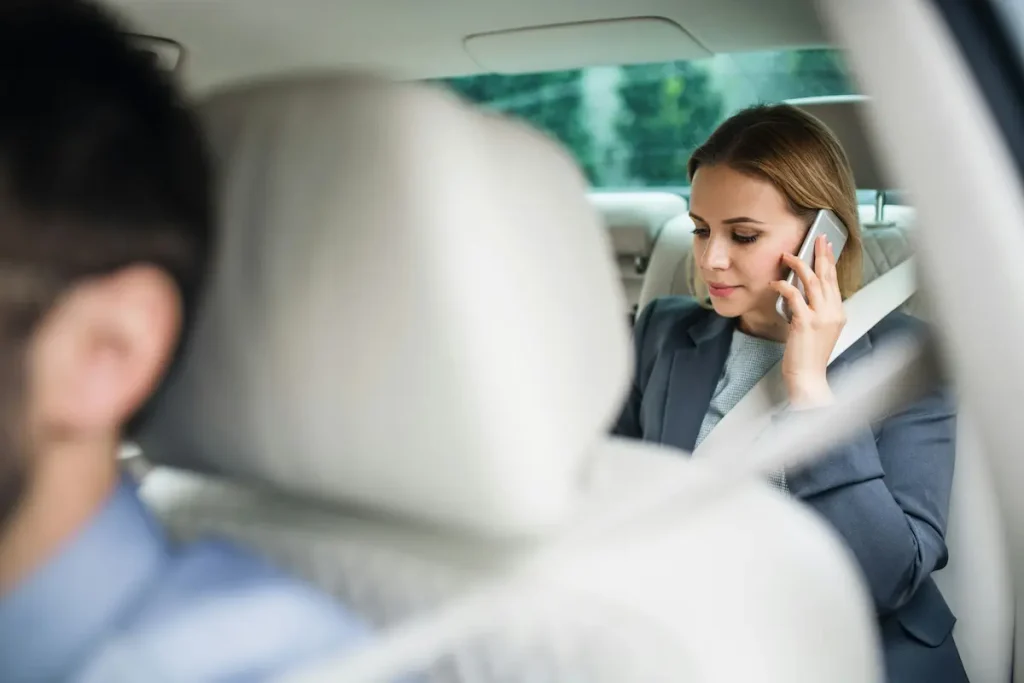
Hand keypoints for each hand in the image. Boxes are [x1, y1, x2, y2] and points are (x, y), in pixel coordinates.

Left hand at [770, 235, 846, 407]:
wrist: (809, 377)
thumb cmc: (809, 356)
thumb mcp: (818, 329)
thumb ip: (815, 311)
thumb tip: (801, 293)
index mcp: (838, 313)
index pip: (834, 281)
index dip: (829, 262)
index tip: (825, 247)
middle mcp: (833, 312)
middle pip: (827, 276)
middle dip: (821, 254)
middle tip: (816, 238)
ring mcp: (821, 317)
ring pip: (812, 281)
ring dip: (798, 265)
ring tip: (787, 256)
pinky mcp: (805, 322)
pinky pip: (794, 296)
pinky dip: (783, 286)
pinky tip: (774, 283)